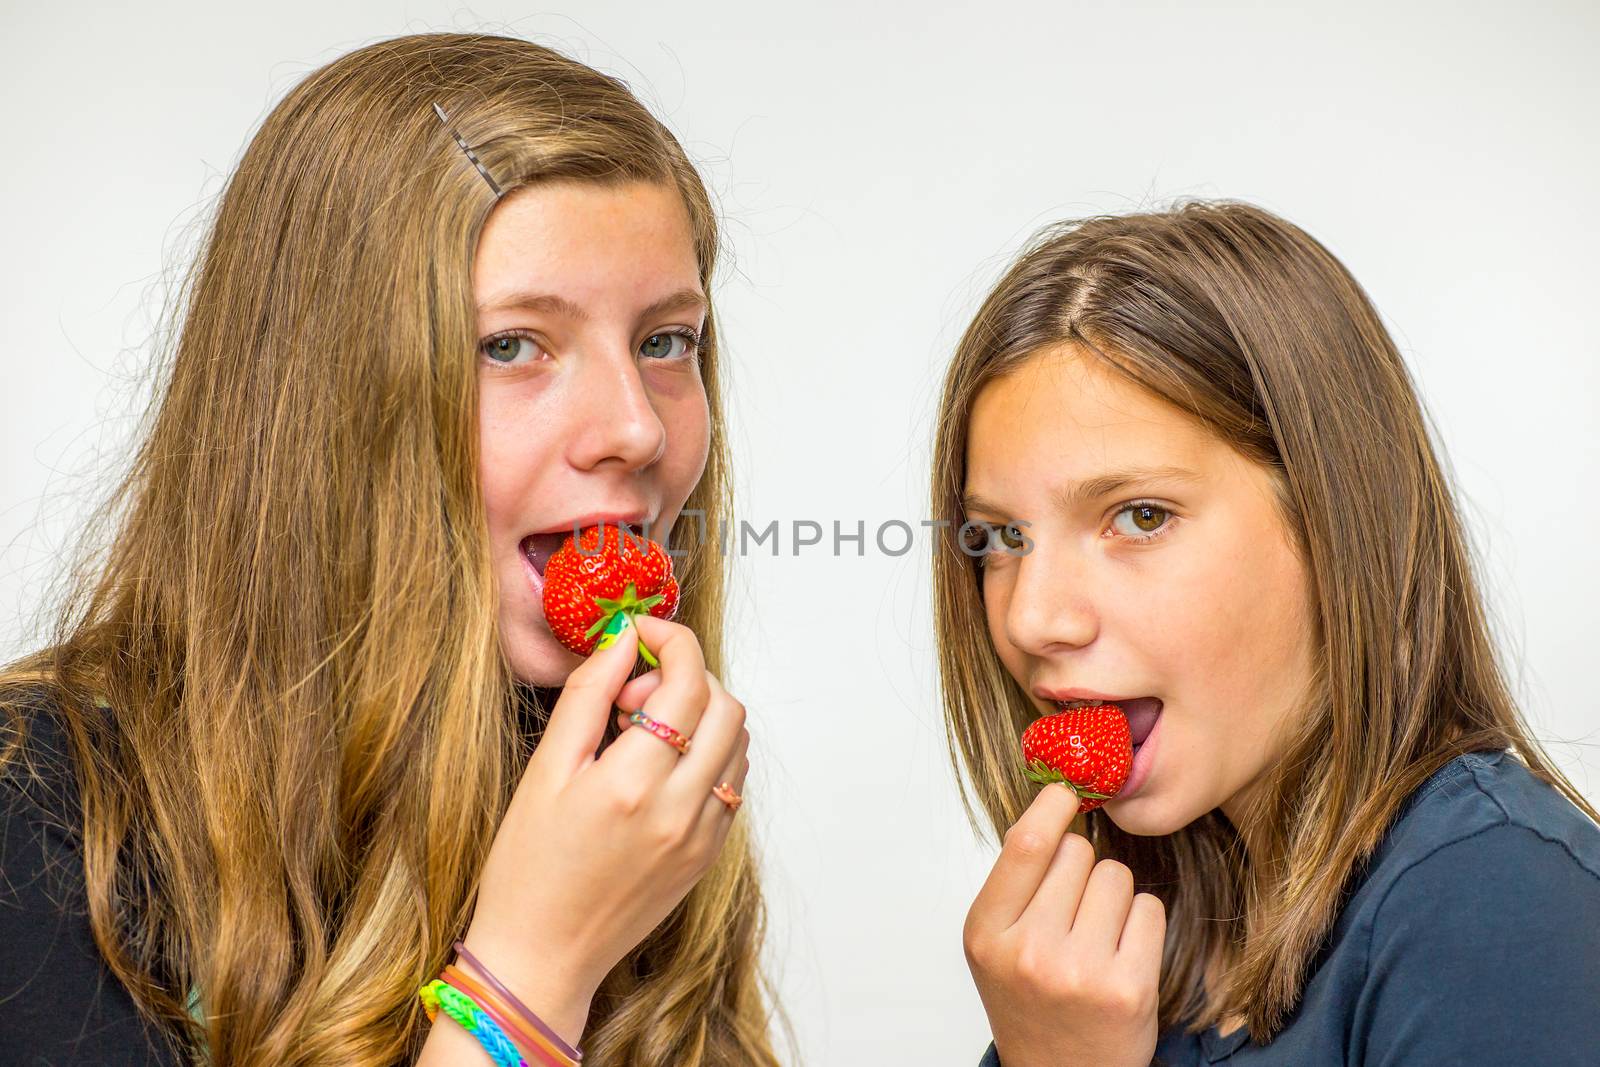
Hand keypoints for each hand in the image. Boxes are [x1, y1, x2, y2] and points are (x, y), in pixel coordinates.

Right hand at [458, 613, 750, 1044]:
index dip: (671, 641)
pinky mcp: (709, 856)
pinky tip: (661, 764)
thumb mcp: (545, 772)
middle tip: (632, 691)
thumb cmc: (528, 868)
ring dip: (702, 714)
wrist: (542, 957)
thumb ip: (588, 696)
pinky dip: (709, 754)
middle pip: (725, 706)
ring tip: (643, 729)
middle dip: (687, 676)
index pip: (688, 682)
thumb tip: (623, 639)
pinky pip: (732, 783)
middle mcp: (681, 810)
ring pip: (737, 743)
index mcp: (633, 784)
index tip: (641, 633)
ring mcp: (702, 836)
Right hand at [963, 782, 1165, 1066]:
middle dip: (1082, 870)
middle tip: (1073, 913)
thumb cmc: (1031, 1001)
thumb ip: (1016, 881)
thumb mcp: (996, 943)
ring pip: (1117, 878)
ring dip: (1114, 897)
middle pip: (1078, 855)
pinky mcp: (1128, 989)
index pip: (1026, 844)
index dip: (1052, 806)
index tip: (1067, 791)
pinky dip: (1141, 925)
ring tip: (1097, 938)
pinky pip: (1148, 911)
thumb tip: (1056, 807)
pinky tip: (1122, 955)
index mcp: (986, 933)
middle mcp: (1029, 952)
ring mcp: (1080, 972)